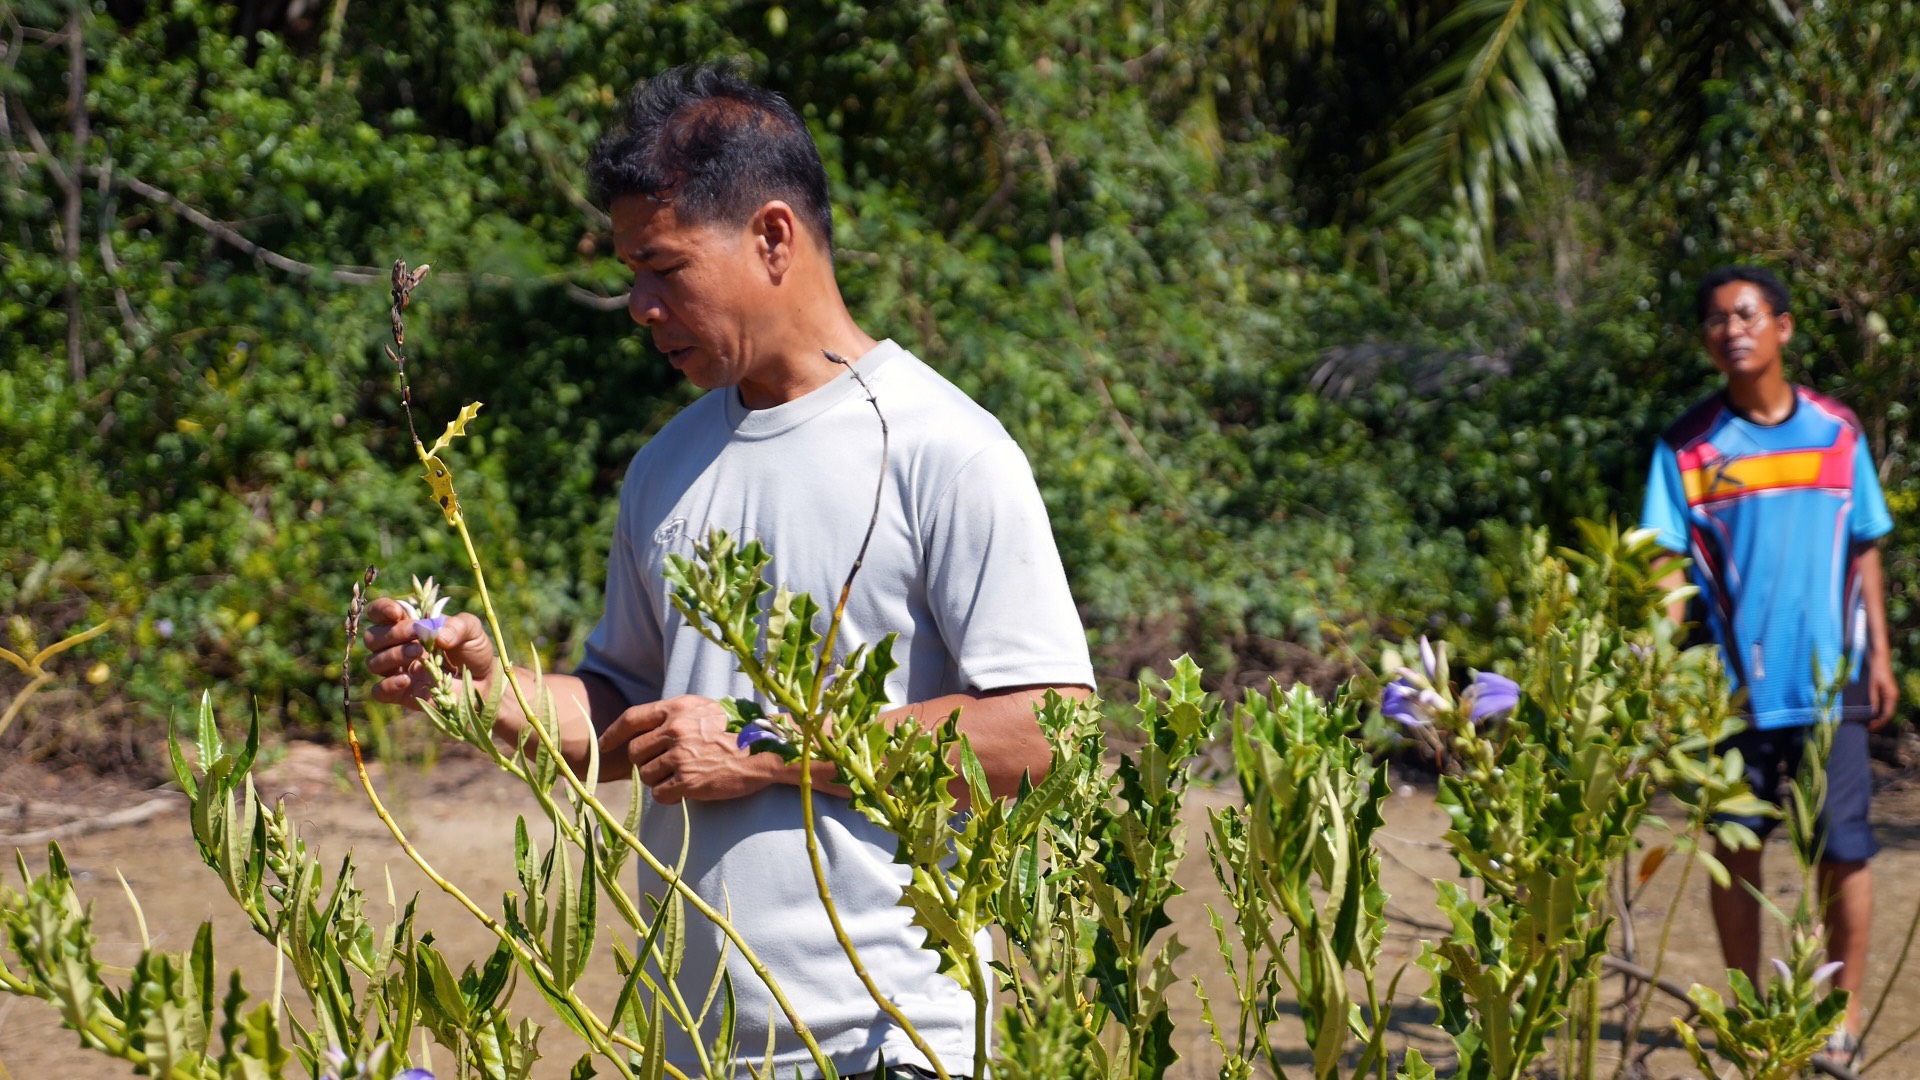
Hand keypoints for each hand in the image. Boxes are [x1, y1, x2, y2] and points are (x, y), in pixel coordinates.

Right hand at [363, 597, 495, 708]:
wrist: (484, 680)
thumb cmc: (473, 649)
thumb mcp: (472, 630)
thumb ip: (458, 626)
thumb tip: (438, 636)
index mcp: (408, 624)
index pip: (379, 613)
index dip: (381, 610)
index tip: (396, 612)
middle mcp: (396, 646)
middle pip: (372, 637)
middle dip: (393, 633)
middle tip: (418, 634)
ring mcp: (397, 670)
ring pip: (373, 662)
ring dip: (392, 655)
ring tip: (420, 653)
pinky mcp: (401, 693)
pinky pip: (378, 691)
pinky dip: (387, 685)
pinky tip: (407, 680)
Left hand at [599, 695, 777, 801]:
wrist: (763, 752)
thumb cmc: (736, 731)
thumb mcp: (703, 710)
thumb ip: (673, 716)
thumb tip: (643, 729)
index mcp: (676, 709)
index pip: (631, 719)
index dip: (612, 734)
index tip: (603, 746)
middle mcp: (675, 730)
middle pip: (635, 752)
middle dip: (644, 762)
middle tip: (664, 765)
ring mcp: (680, 756)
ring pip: (645, 775)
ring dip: (657, 780)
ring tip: (681, 776)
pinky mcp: (688, 781)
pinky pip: (660, 794)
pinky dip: (668, 795)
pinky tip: (686, 789)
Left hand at [1868, 655, 1898, 730]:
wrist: (1879, 659)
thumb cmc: (1876, 670)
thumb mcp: (1872, 685)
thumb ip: (1873, 698)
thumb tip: (1872, 713)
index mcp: (1891, 696)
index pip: (1888, 714)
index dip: (1880, 722)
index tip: (1870, 727)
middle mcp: (1892, 697)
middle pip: (1887, 714)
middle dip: (1878, 722)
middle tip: (1867, 727)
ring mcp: (1889, 695)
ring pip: (1885, 710)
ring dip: (1877, 717)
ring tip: (1866, 722)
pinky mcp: (1885, 692)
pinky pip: (1882, 705)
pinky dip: (1876, 710)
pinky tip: (1869, 713)